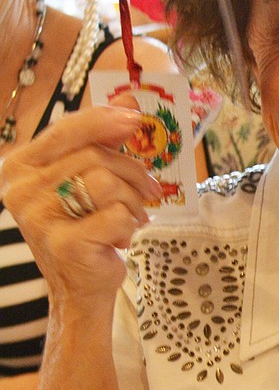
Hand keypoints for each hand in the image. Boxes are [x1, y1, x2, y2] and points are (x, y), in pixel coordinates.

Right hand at [0, 107, 161, 308]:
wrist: (79, 288)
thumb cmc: (84, 229)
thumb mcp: (87, 180)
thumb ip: (102, 141)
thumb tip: (128, 102)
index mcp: (20, 168)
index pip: (65, 129)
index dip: (104, 120)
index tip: (135, 119)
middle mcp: (20, 191)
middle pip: (93, 156)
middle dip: (131, 172)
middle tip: (147, 190)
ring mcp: (39, 219)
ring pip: (106, 183)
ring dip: (132, 201)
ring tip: (130, 218)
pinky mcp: (65, 244)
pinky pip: (116, 215)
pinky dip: (129, 225)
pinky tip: (119, 238)